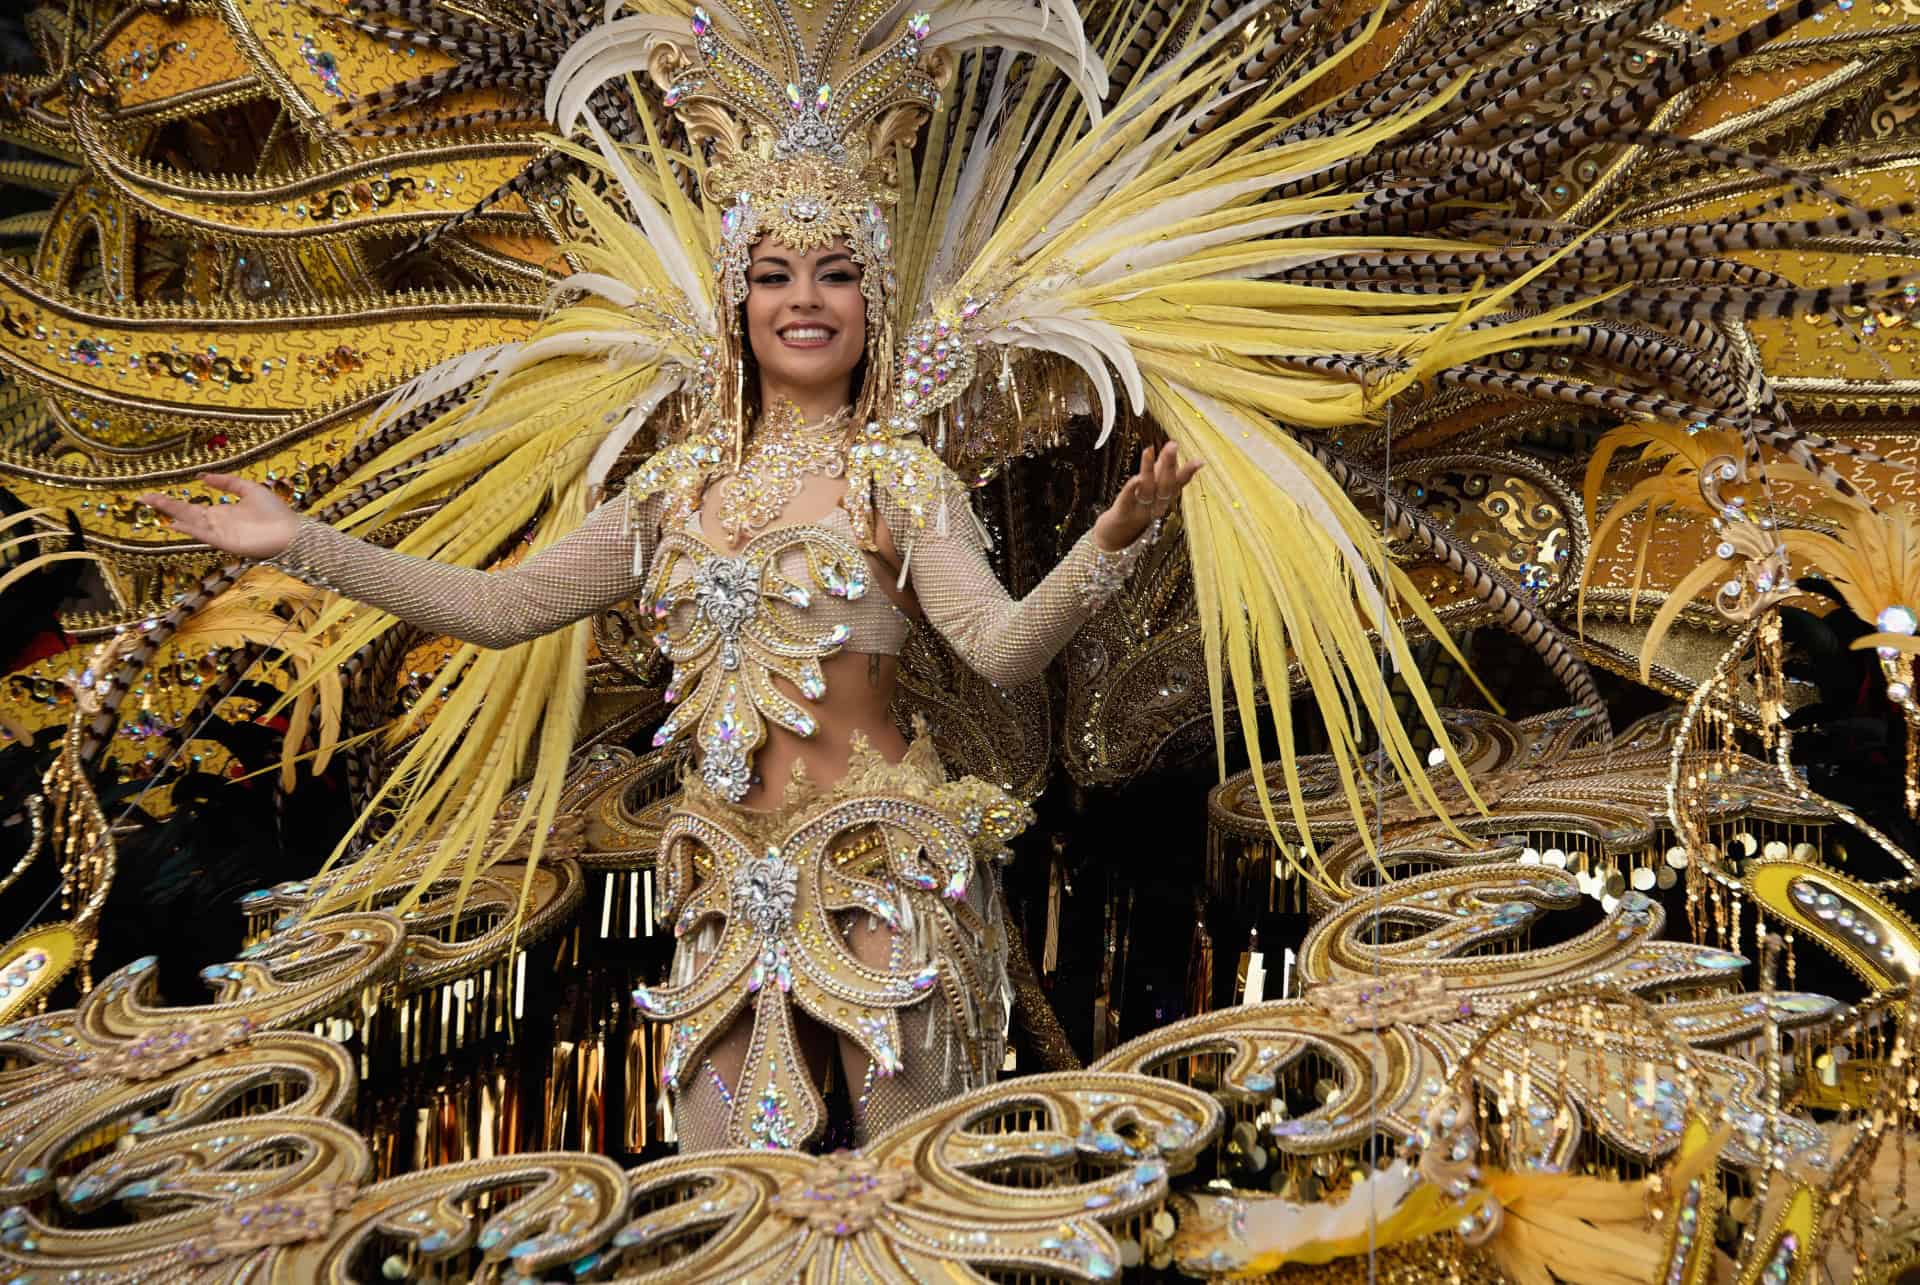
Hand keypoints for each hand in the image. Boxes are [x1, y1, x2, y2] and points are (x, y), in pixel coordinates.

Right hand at [139, 473, 299, 558]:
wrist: (293, 532)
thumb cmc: (276, 513)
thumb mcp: (249, 490)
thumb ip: (226, 482)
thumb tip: (201, 476)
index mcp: (221, 513)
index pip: (190, 508)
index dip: (171, 502)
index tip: (151, 495)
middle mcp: (216, 524)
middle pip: (185, 513)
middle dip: (164, 505)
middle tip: (142, 497)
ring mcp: (220, 533)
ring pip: (191, 521)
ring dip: (172, 513)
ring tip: (151, 502)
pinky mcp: (226, 542)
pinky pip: (205, 534)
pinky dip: (190, 529)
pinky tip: (175, 523)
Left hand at [1091, 443, 1201, 551]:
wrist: (1117, 535)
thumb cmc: (1138, 507)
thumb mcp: (1153, 487)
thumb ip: (1161, 469)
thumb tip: (1172, 447)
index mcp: (1164, 498)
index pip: (1178, 483)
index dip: (1189, 472)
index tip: (1200, 461)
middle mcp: (1156, 505)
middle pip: (1165, 485)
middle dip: (1169, 464)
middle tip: (1173, 444)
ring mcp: (1140, 509)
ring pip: (1147, 490)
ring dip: (1148, 469)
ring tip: (1149, 449)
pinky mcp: (1123, 512)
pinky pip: (1128, 500)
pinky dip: (1132, 489)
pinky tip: (1135, 478)